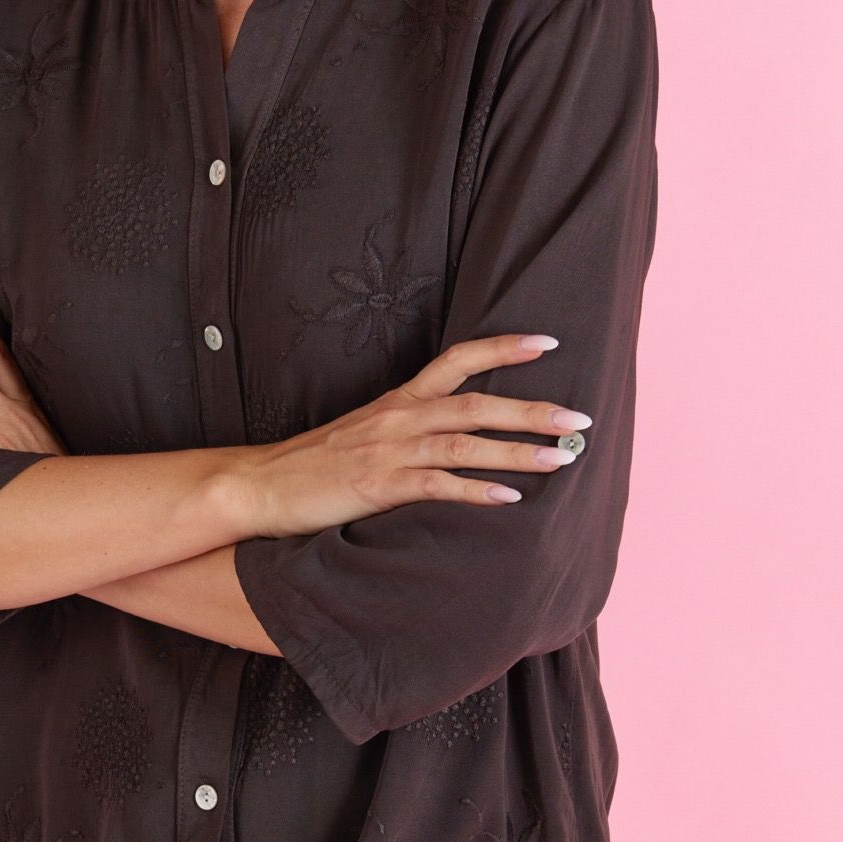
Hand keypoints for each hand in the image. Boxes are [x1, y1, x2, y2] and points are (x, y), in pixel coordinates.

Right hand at [233, 332, 591, 539]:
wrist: (262, 484)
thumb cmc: (315, 463)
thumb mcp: (366, 432)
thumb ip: (410, 428)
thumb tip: (456, 433)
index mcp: (399, 400)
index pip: (458, 360)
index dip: (503, 348)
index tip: (547, 342)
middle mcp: (400, 418)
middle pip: (476, 403)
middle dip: (532, 410)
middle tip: (579, 420)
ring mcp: (390, 451)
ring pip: (465, 444)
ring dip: (517, 451)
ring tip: (561, 460)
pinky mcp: (379, 486)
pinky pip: (436, 485)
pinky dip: (475, 492)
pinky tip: (508, 499)